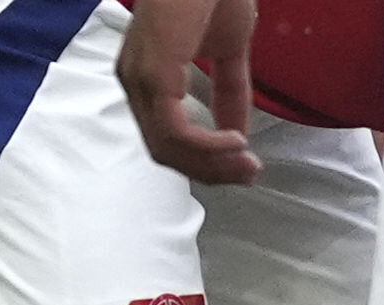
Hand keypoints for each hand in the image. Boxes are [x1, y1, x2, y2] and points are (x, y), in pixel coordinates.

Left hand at [116, 0, 262, 184]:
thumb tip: (238, 133)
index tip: (242, 167)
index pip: (165, 140)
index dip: (205, 162)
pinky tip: (236, 142)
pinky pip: (177, 131)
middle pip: (164, 152)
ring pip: (169, 148)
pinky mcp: (155, 73)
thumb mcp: (229, 52)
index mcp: (145, 77)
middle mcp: (134, 81)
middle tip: (249, 173)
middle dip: (211, 171)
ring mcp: (141, 78)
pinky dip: (209, 146)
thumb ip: (231, 94)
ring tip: (247, 162)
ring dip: (213, 164)